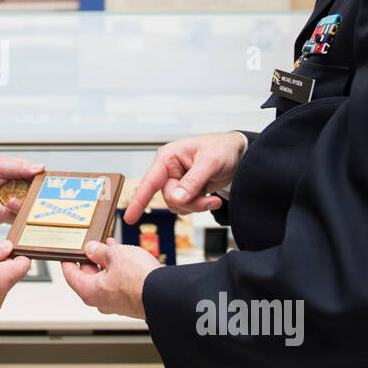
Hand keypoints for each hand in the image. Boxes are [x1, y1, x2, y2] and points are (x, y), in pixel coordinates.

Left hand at [0, 154, 45, 223]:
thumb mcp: (1, 165)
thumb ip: (21, 167)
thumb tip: (41, 168)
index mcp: (23, 177)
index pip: (40, 183)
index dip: (44, 188)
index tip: (46, 191)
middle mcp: (21, 192)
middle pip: (35, 200)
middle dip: (33, 202)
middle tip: (30, 200)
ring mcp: (14, 204)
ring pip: (25, 212)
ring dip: (19, 208)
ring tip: (10, 202)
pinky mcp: (5, 215)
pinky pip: (11, 219)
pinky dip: (5, 214)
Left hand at [60, 238, 158, 319]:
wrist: (165, 295)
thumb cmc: (139, 279)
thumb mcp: (115, 255)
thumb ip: (99, 251)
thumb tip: (91, 249)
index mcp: (89, 291)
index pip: (70, 275)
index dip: (68, 260)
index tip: (66, 252)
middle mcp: (100, 301)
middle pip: (88, 277)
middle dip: (91, 258)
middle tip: (92, 244)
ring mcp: (115, 303)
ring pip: (105, 279)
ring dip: (106, 262)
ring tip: (110, 245)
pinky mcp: (129, 302)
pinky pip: (118, 283)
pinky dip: (118, 270)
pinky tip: (124, 256)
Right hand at [123, 132, 247, 221]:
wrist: (237, 154)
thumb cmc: (222, 149)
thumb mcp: (209, 163)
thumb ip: (192, 181)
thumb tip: (177, 199)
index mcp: (168, 157)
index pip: (150, 182)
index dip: (139, 201)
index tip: (130, 218)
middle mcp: (169, 170)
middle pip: (169, 198)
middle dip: (190, 203)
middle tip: (210, 200)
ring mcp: (177, 181)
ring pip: (177, 205)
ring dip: (196, 206)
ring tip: (212, 198)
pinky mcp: (185, 190)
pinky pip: (186, 206)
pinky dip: (199, 206)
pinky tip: (210, 198)